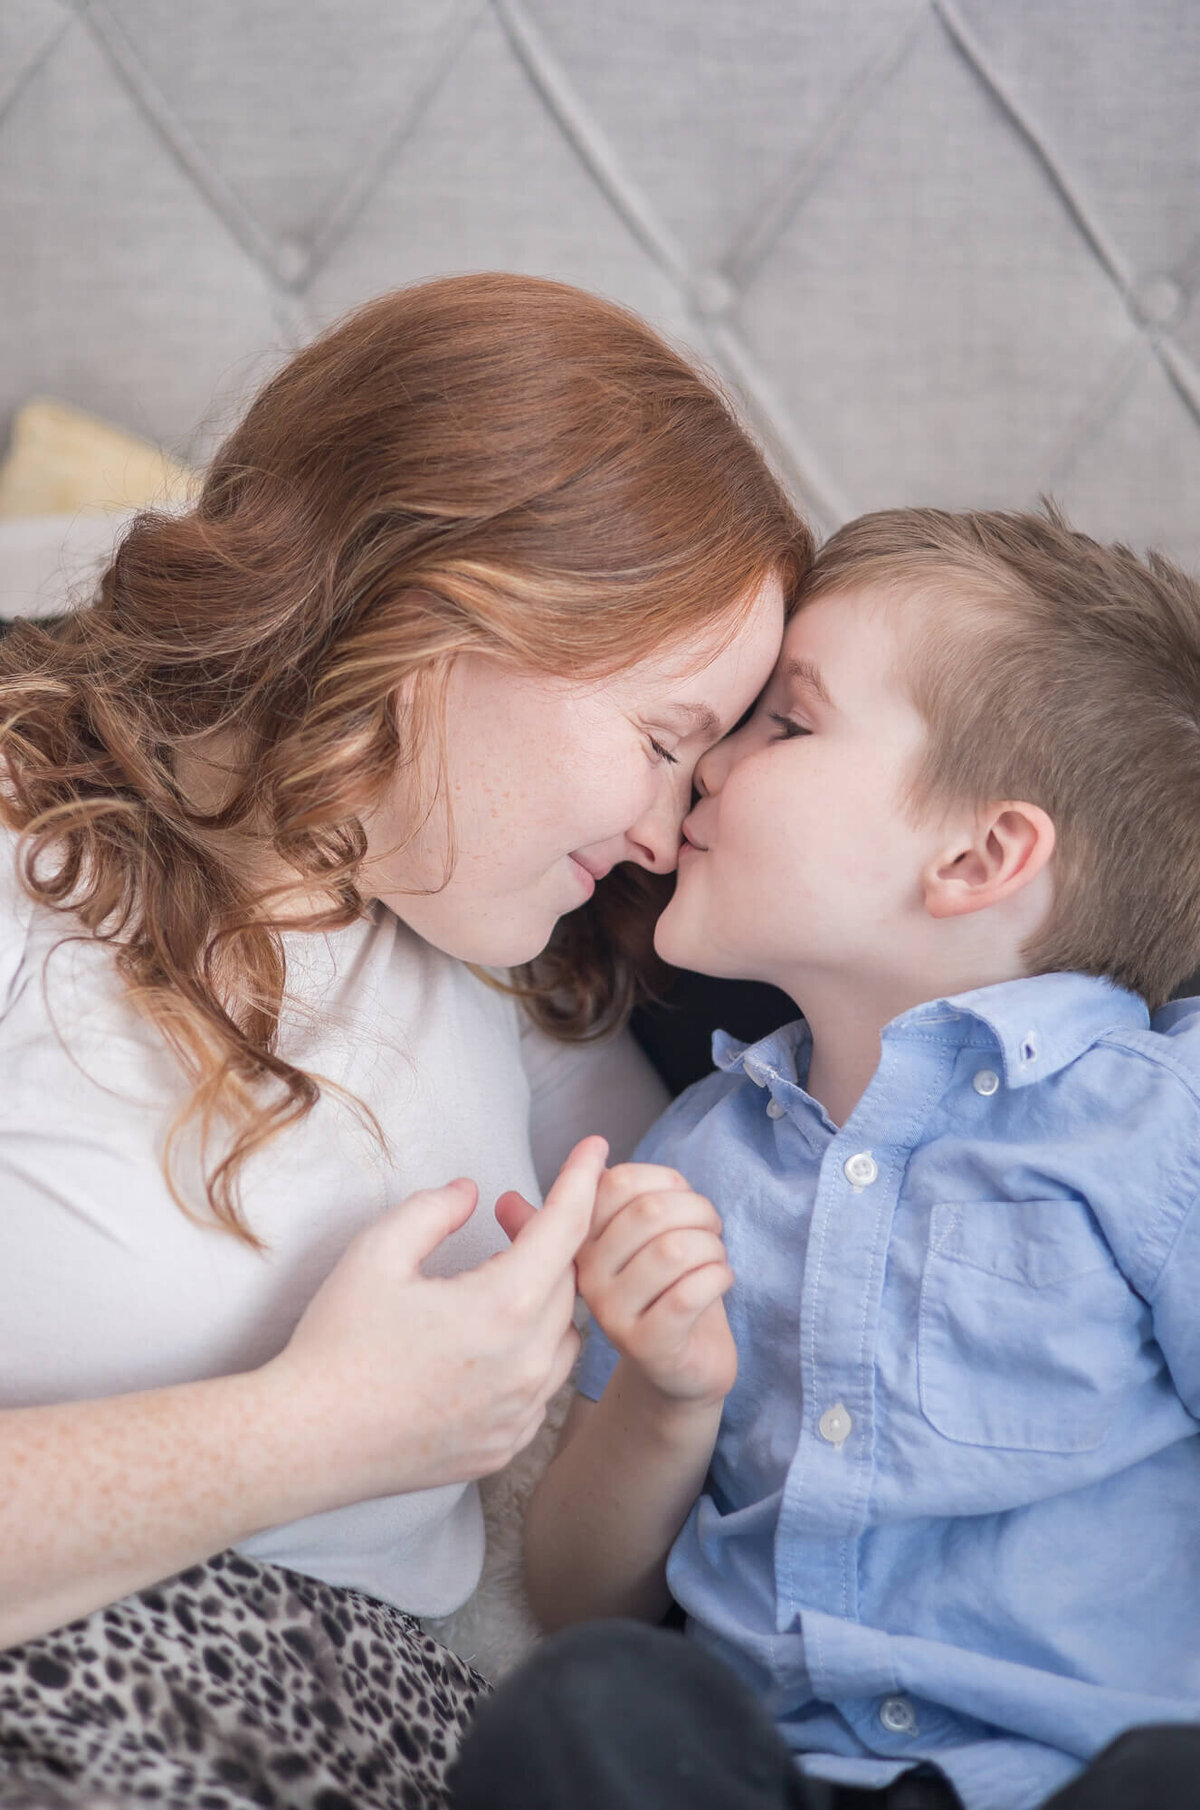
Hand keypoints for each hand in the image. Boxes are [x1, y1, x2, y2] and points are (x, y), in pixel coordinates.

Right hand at [266, 1136, 607, 1503]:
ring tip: (496, 1278)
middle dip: (544, 1238)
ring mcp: (518, 1413)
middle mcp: (527, 1364)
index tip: (595, 1148)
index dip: (581, 1180)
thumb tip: (470, 1193)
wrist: (306, 1442)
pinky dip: (531, 1353)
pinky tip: (488, 1341)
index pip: (565, 1228)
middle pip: (566, 1281)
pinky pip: (541, 1388)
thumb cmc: (337, 1344)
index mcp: (504, 1308)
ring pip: (563, 1338)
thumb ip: (434, 1208)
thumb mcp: (376, 1252)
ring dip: (544, 1298)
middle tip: (504, 1216)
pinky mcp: (503, 1446)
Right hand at [573, 1162, 736, 1408]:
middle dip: (698, 1210)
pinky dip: (718, 1277)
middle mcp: (588, 1277)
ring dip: (711, 1246)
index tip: (683, 1197)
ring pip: (671, 1251)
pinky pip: (687, 1295)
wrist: (682, 1367)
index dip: (665, 1179)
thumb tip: (559, 1168)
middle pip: (649, 1212)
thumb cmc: (666, 1292)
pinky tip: (722, 1280)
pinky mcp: (648, 1347)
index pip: (616, 1182)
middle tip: (711, 1228)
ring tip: (716, 1257)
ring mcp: (614, 1315)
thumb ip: (611, 1201)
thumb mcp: (635, 1242)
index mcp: (583, 1241)